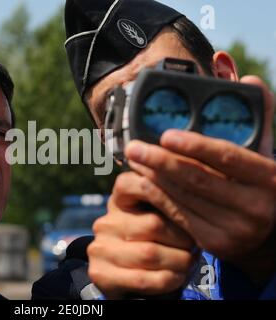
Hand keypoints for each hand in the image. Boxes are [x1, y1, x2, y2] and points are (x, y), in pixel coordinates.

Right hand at [87, 171, 195, 297]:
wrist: (126, 281)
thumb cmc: (151, 243)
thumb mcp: (154, 218)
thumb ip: (166, 202)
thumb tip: (193, 192)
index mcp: (118, 202)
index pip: (130, 184)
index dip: (158, 189)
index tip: (184, 199)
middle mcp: (106, 222)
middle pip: (153, 224)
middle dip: (183, 238)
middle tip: (195, 244)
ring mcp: (100, 248)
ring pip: (150, 253)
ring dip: (179, 261)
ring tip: (189, 261)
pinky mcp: (100, 273)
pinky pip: (143, 278)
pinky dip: (167, 279)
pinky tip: (177, 276)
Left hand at [124, 77, 275, 282]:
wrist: (268, 237)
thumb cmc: (261, 185)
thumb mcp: (266, 154)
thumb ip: (258, 118)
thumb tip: (249, 80)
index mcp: (269, 178)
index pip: (228, 157)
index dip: (195, 145)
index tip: (165, 134)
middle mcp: (255, 207)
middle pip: (197, 179)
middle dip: (161, 161)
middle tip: (134, 146)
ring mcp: (233, 229)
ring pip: (183, 197)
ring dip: (154, 176)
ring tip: (135, 158)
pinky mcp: (214, 243)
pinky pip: (178, 214)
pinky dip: (158, 194)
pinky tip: (144, 179)